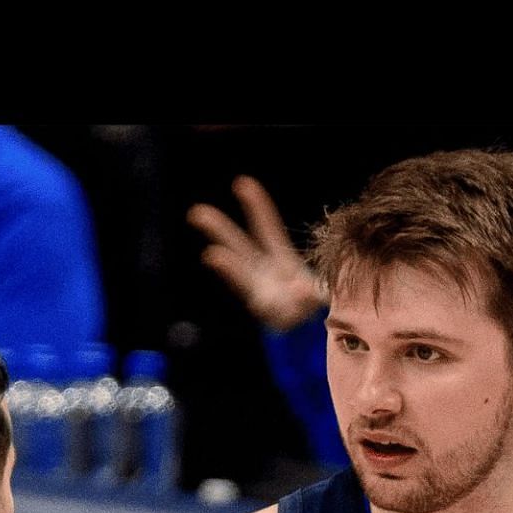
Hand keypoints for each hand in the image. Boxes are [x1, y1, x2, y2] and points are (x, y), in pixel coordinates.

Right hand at [186, 176, 325, 332]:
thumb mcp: (316, 289)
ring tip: (212, 255)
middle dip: (219, 229)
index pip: (264, 227)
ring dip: (228, 266)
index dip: (256, 206)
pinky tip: (295, 293)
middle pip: (238, 245)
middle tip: (197, 212)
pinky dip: (287, 302)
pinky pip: (275, 308)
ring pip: (240, 276)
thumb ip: (309, 292)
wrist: (305, 330)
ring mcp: (259, 293)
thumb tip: (302, 291)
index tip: (243, 182)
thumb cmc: (309, 301)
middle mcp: (262, 273)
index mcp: (277, 257)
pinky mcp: (267, 312)